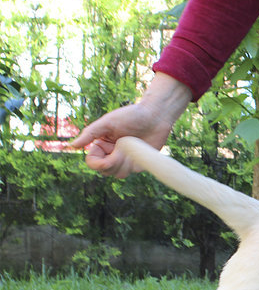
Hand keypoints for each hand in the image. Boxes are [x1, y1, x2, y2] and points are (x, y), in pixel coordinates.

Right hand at [70, 73, 190, 177]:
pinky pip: (132, 172)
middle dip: (111, 163)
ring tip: (130, 146)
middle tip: (121, 146)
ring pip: (118, 174)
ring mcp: (126, 160)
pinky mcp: (139, 164)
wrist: (156, 115)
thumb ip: (90, 134)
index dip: (97, 164)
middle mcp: (112, 154)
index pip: (93, 162)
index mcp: (102, 145)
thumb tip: (71, 145)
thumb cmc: (131, 115)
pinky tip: (137, 150)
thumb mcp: (108, 122)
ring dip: (122, 163)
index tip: (105, 160)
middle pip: (105, 171)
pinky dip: (132, 164)